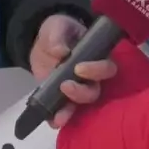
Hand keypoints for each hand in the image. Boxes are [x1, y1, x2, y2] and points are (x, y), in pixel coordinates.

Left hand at [29, 14, 116, 128]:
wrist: (42, 43)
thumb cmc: (57, 31)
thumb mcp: (57, 27)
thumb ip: (59, 36)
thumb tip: (61, 51)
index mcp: (96, 58)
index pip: (106, 68)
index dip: (96, 70)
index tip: (78, 68)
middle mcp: (91, 77)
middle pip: (95, 91)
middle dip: (82, 92)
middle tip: (64, 86)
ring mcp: (77, 89)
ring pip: (81, 105)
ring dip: (71, 111)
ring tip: (58, 116)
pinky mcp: (62, 98)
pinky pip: (64, 112)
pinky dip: (58, 118)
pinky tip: (51, 121)